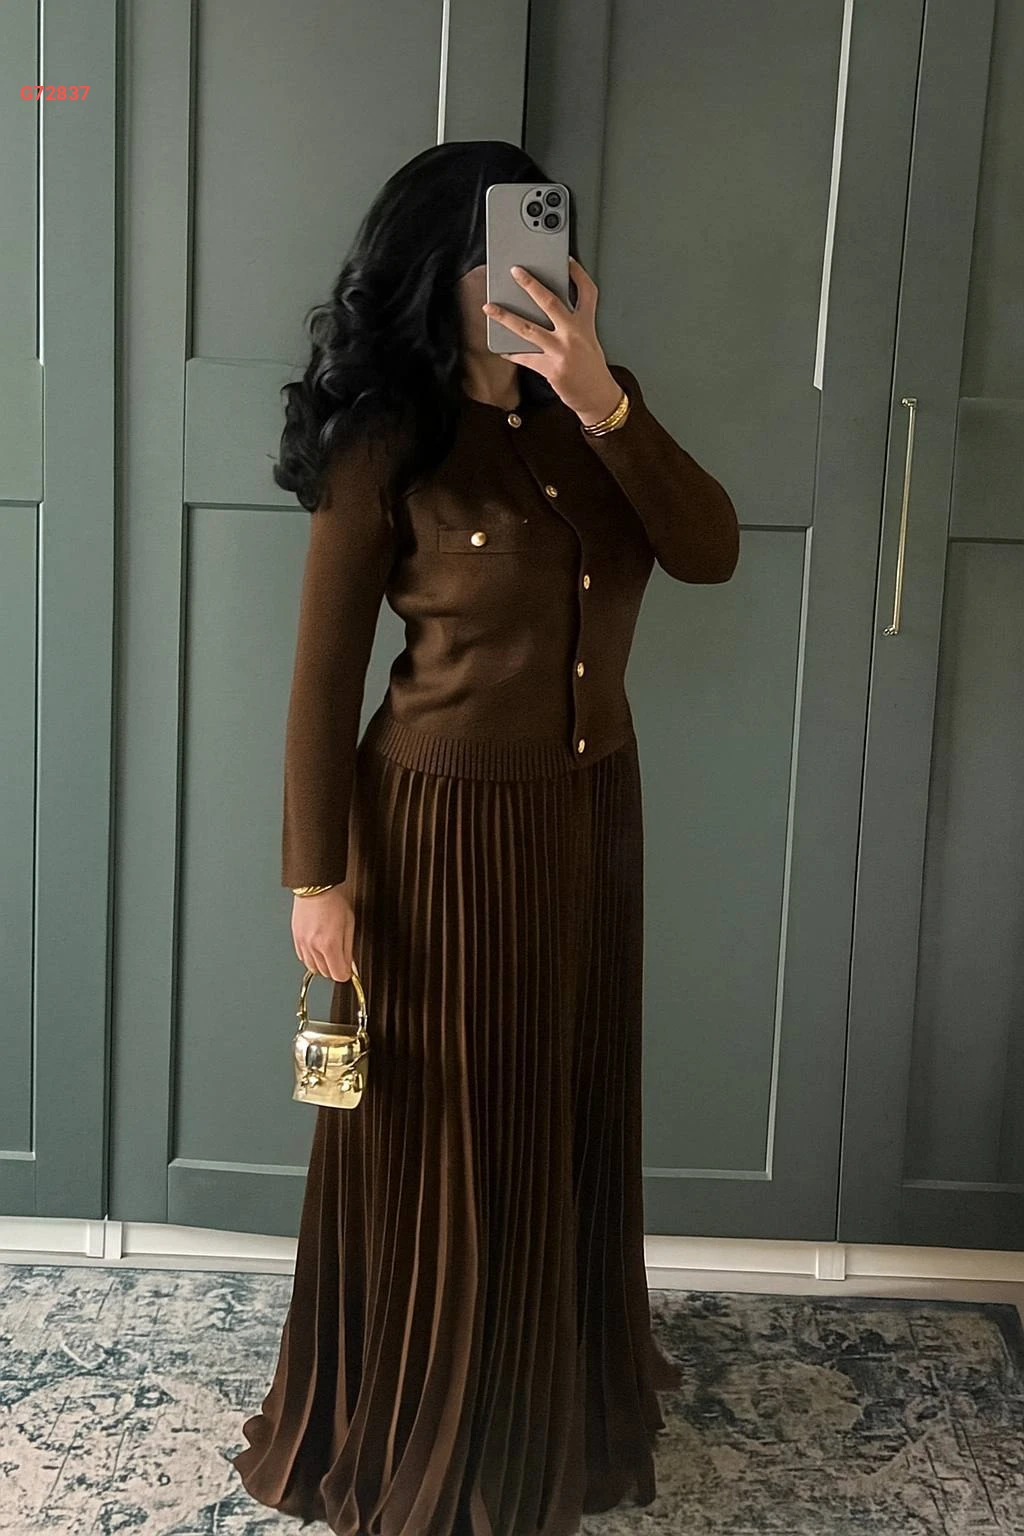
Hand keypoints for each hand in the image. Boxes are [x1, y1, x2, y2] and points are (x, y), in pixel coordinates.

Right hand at [291, 883, 355, 982]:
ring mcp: (303, 944)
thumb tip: (350, 966)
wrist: (315, 888)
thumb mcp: (349, 925)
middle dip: (335, 969)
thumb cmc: (333, 901)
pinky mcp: (296, 939)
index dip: (346, 974)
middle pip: (325, 974)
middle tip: (340, 958)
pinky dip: (311, 958)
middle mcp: (314, 947)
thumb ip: (349, 949)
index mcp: (329, 944)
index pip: (338, 975)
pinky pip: (303, 958)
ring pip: (313, 968)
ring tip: (329, 952)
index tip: (349, 969)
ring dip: (323, 965)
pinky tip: (318, 948)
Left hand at [481, 256, 622, 423]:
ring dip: (505, 317)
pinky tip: (502, 349)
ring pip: (528, 329)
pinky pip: (525, 357)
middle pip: (550, 302)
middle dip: (530, 284)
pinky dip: (512, 353)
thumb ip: (572, 323)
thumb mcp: (589, 339)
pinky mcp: (551, 369)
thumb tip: (545, 310)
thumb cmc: (592, 368)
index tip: (567, 260)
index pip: (586, 292)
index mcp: (586, 325)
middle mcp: (574, 334)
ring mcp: (561, 351)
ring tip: (489, 308)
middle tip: (515, 271)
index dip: (577, 274)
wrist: (597, 396)